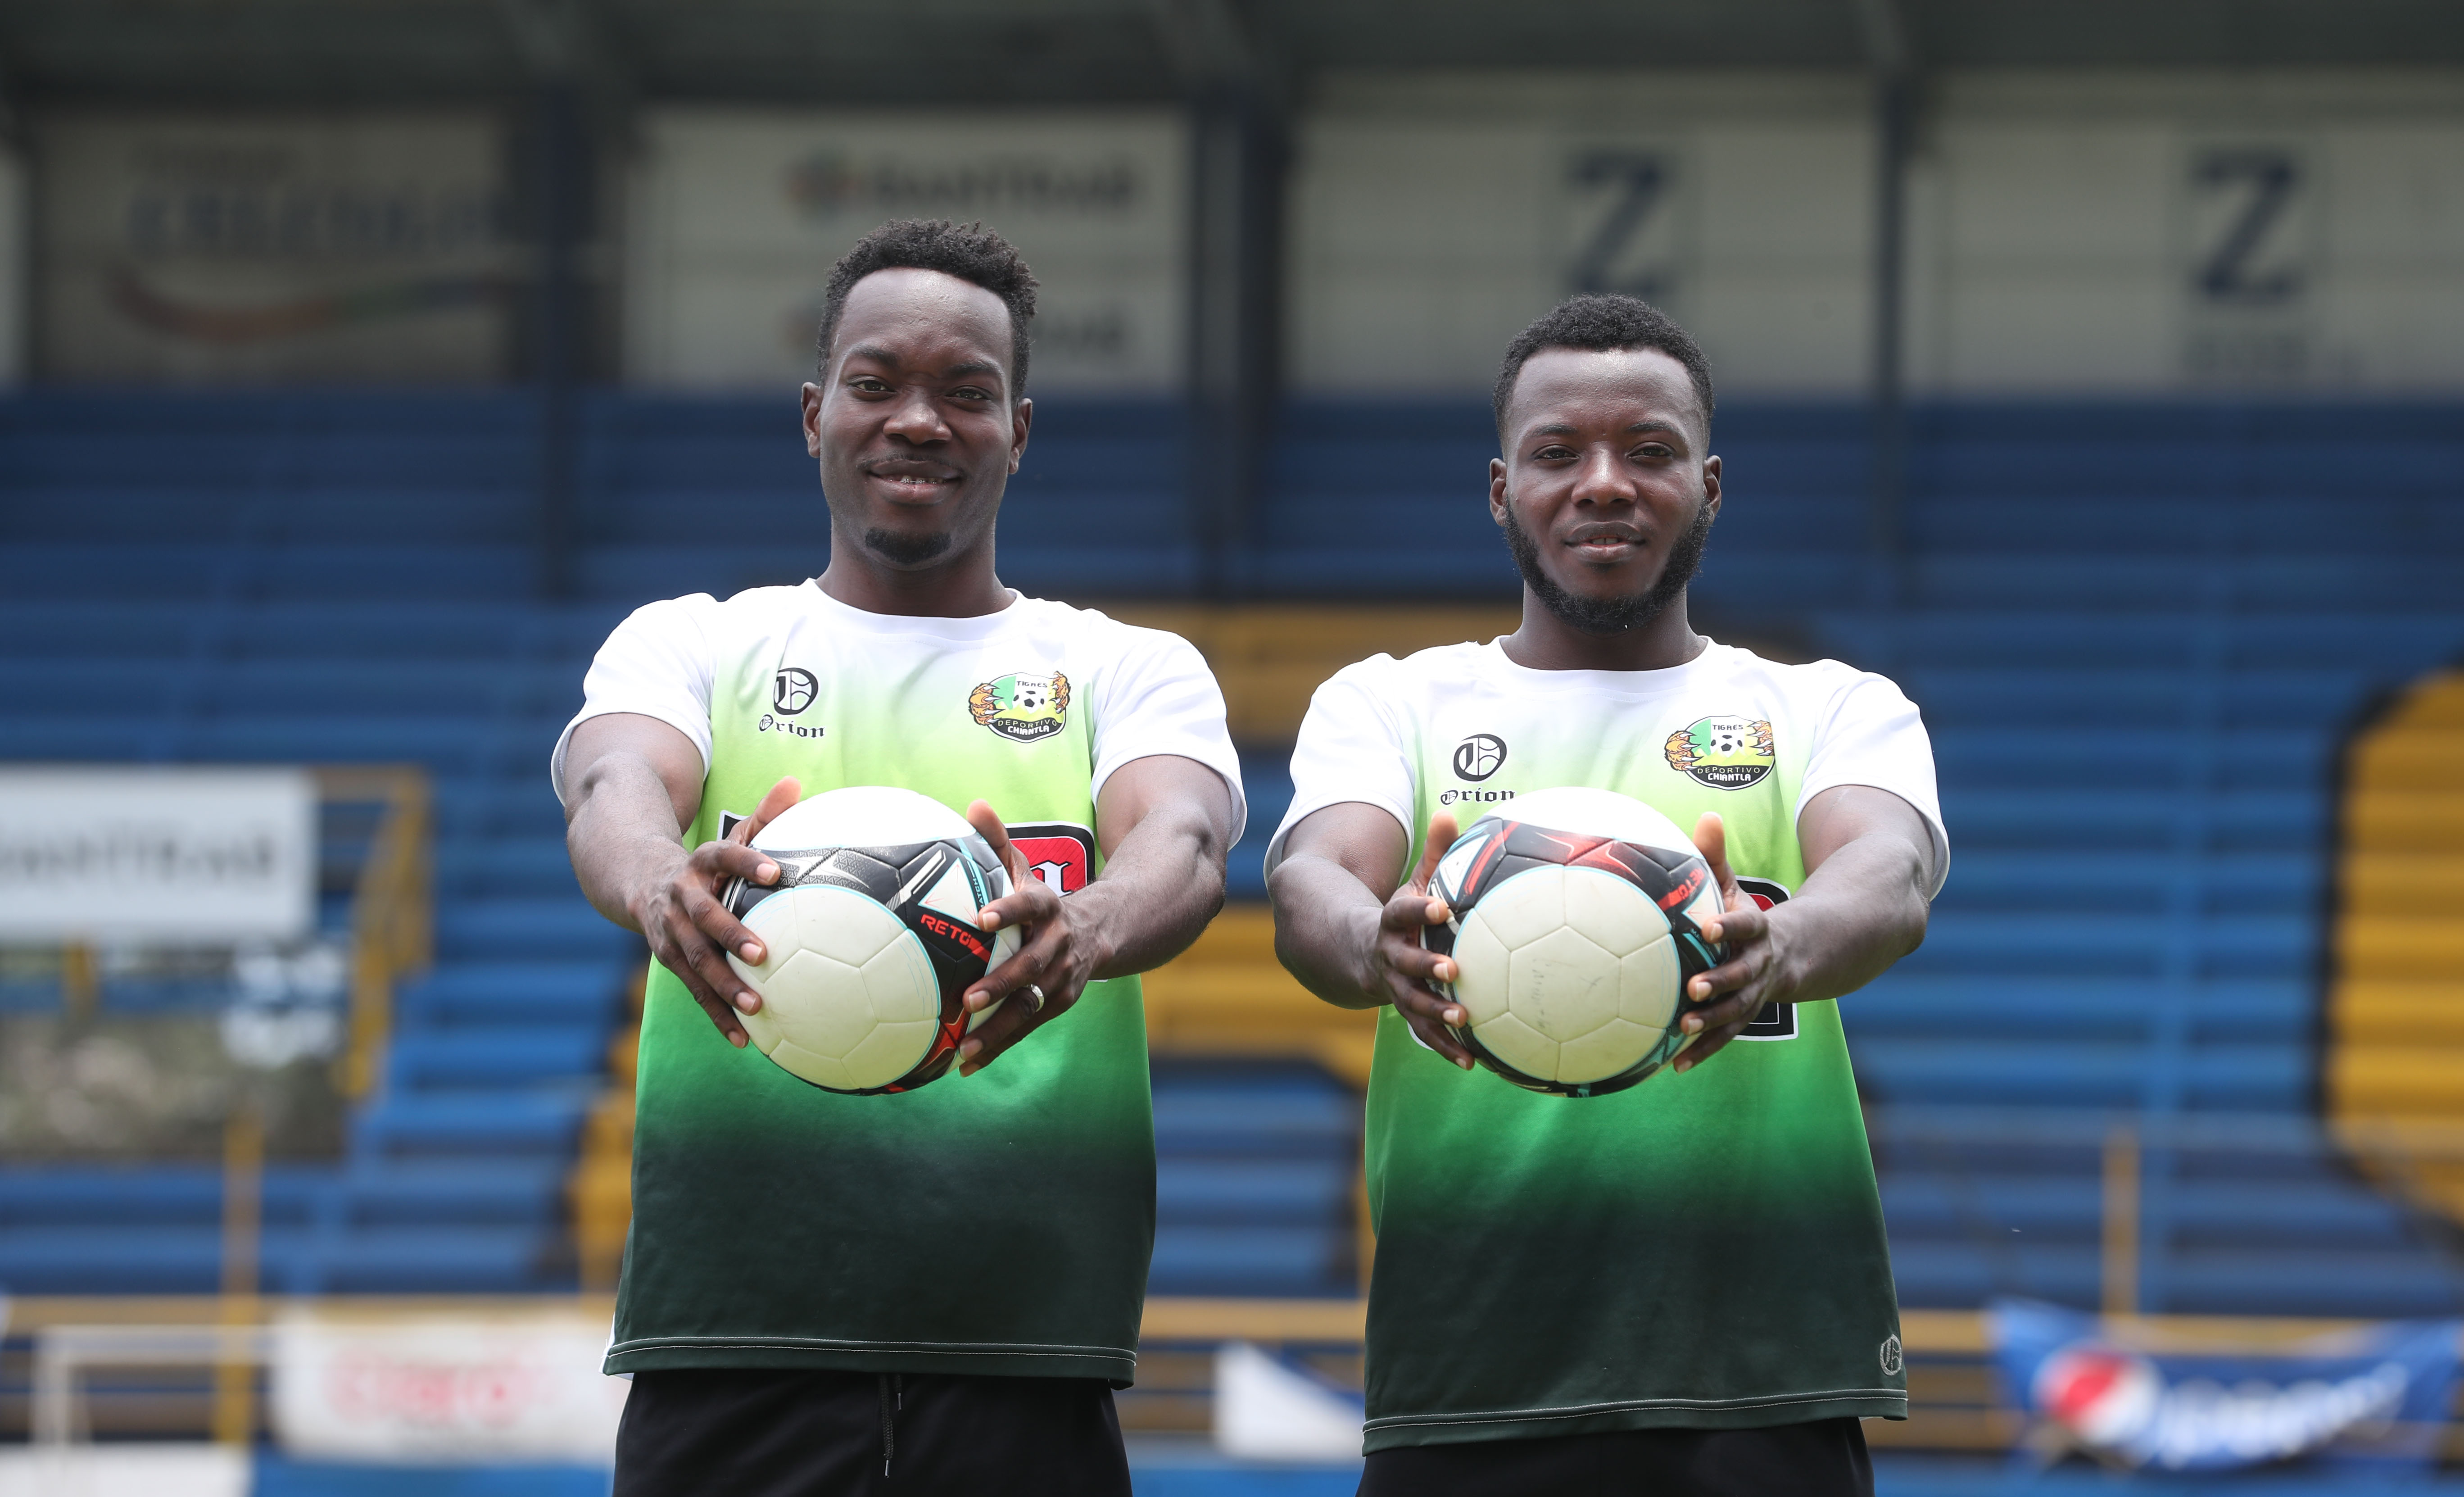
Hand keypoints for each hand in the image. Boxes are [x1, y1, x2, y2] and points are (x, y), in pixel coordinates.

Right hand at [631, 777, 800, 1046]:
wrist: (638, 880)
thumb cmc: (705, 863)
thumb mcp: (728, 837)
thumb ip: (763, 815)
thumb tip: (796, 783)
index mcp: (699, 864)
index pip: (722, 855)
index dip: (746, 860)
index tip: (774, 870)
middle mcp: (681, 897)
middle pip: (705, 917)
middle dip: (731, 935)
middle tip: (763, 953)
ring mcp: (670, 932)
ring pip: (695, 960)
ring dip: (723, 985)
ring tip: (755, 1006)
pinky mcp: (668, 959)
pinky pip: (694, 990)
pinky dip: (716, 1014)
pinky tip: (742, 1040)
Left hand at [954, 800, 1103, 1075]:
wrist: (1102, 931)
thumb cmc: (1042, 902)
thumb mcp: (1027, 869)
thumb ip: (999, 841)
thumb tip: (973, 804)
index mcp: (1048, 910)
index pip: (1030, 906)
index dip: (1008, 911)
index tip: (981, 919)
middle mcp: (1058, 946)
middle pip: (1030, 967)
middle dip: (1001, 984)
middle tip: (969, 999)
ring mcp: (1061, 979)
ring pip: (1029, 1007)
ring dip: (997, 1028)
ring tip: (964, 1045)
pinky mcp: (1057, 1003)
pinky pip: (1025, 1027)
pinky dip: (998, 1046)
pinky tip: (965, 1064)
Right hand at [1365, 813, 1474, 1068]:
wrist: (1359, 952)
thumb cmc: (1402, 914)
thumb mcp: (1413, 883)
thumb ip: (1435, 854)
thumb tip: (1451, 813)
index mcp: (1391, 922)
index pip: (1402, 912)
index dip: (1419, 911)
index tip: (1440, 908)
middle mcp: (1390, 957)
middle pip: (1405, 964)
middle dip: (1426, 968)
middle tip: (1453, 971)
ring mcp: (1395, 988)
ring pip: (1413, 1004)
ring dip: (1437, 1014)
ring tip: (1465, 1020)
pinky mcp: (1406, 1011)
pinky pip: (1425, 1033)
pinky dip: (1446, 1047)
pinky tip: (1473, 1061)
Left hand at [1672, 810, 1792, 1072]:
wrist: (1794, 953)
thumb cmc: (1745, 916)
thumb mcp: (1736, 885)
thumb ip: (1716, 856)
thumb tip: (1707, 815)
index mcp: (1758, 929)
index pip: (1746, 924)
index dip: (1729, 926)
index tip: (1707, 926)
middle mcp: (1760, 963)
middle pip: (1742, 974)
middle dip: (1720, 981)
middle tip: (1692, 987)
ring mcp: (1756, 992)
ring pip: (1737, 1010)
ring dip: (1711, 1021)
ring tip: (1683, 1028)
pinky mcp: (1745, 1014)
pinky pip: (1725, 1035)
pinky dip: (1703, 1049)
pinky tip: (1676, 1065)